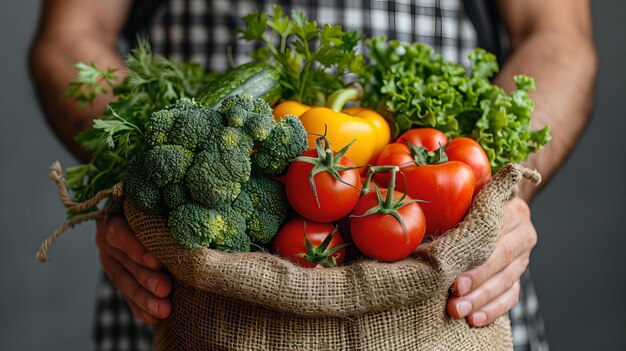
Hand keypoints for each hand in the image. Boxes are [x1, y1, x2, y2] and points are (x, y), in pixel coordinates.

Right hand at [96, 214, 171, 323]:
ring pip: (124, 281)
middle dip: (145, 278)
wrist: (148, 215)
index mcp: (115, 215)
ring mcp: (110, 259)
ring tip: (164, 310)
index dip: (137, 249)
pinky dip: (140, 308)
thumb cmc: (161, 205)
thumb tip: (192, 227)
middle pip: (124, 261)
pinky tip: (154, 318)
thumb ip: (165, 214)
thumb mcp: (159, 205)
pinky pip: (125, 296)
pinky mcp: (117, 275)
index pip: (120, 232)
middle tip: (166, 289)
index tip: (157, 262)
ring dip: (144, 298)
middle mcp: (107, 238)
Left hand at [446, 197, 536, 326]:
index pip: (495, 236)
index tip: (455, 278)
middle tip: (454, 299)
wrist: (493, 207)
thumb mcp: (463, 195)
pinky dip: (493, 309)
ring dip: (481, 300)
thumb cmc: (468, 200)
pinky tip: (475, 319)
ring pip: (506, 282)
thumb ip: (453, 203)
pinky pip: (511, 296)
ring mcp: (524, 256)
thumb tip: (420, 222)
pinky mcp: (519, 274)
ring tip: (458, 311)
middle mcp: (523, 233)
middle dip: (476, 283)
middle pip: (502, 262)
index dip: (474, 259)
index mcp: (511, 209)